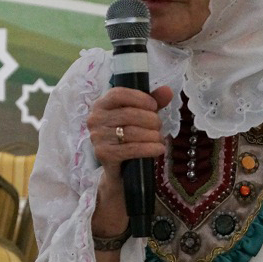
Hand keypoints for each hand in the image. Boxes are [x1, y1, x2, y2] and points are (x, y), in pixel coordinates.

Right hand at [86, 84, 171, 237]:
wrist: (120, 171)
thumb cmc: (129, 137)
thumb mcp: (141, 116)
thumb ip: (153, 102)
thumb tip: (168, 91)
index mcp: (101, 105)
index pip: (118, 94)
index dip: (139, 98)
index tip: (154, 106)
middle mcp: (94, 119)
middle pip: (128, 113)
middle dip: (150, 119)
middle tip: (159, 126)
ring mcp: (97, 138)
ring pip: (131, 132)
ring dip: (152, 135)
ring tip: (160, 138)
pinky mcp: (103, 155)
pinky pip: (131, 149)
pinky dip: (149, 148)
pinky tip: (159, 149)